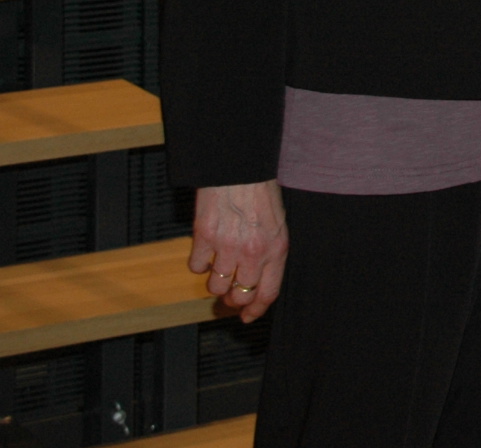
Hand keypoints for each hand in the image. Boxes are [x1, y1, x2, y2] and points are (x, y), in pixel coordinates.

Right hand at [189, 181, 287, 322]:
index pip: (268, 292)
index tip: (247, 317)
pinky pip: (197, 267)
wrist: (240, 170)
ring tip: (219, 266)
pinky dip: (198, 263)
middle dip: (233, 299)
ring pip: (215, 285)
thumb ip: (269, 253)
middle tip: (228, 293)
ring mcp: (227, 246)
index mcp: (276, 249)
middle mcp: (253, 252)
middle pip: (239, 294)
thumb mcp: (277, 226)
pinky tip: (205, 251)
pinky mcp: (204, 237)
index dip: (256, 310)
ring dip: (215, 281)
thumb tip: (255, 281)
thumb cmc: (260, 194)